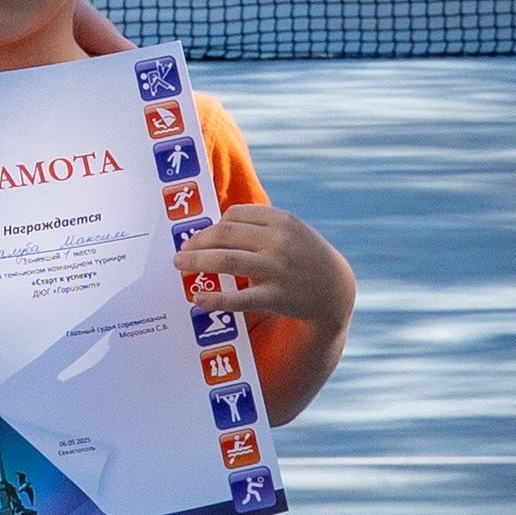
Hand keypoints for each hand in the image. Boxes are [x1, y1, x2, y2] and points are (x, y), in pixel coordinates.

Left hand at [174, 204, 355, 346]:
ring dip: (197, 262)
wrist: (335, 289)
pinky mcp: (277, 297)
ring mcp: (278, 269)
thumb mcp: (290, 231)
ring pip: (227, 261)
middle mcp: (279, 241)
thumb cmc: (303, 255)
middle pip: (225, 234)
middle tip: (181, 250)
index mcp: (281, 220)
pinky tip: (198, 298)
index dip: (214, 225)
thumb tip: (213, 228)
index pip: (235, 215)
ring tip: (180, 265)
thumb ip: (259, 226)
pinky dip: (216, 298)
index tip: (203, 236)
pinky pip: (240, 298)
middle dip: (198, 241)